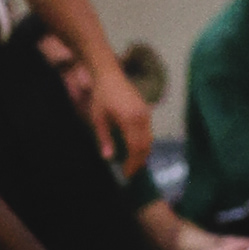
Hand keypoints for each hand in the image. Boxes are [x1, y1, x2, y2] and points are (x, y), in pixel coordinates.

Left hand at [87, 59, 153, 176]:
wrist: (109, 74)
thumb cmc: (101, 97)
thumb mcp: (98, 119)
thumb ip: (104, 139)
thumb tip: (108, 158)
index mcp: (130, 120)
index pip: (135, 148)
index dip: (132, 163)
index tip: (126, 174)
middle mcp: (142, 117)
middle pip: (146, 145)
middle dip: (139, 161)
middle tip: (130, 173)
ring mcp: (146, 112)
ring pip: (149, 138)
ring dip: (143, 153)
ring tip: (133, 164)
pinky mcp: (146, 109)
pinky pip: (148, 130)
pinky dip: (144, 142)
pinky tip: (135, 148)